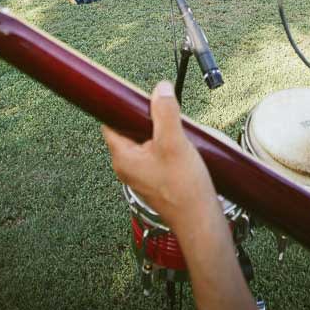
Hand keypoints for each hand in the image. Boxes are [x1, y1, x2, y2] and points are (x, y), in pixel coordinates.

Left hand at [102, 82, 218, 232]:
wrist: (199, 219)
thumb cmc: (183, 189)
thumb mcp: (174, 142)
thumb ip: (165, 112)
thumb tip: (160, 89)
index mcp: (123, 157)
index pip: (111, 122)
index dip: (122, 106)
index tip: (135, 95)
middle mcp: (128, 167)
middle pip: (130, 130)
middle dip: (148, 118)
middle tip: (165, 113)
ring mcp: (142, 174)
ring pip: (146, 141)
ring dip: (161, 132)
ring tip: (178, 133)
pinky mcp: (156, 179)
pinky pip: (157, 153)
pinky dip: (168, 145)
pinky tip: (184, 147)